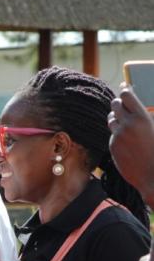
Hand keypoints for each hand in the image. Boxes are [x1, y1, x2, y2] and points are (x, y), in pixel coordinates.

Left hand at [110, 86, 153, 206]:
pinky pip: (113, 133)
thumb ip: (147, 117)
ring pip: (112, 118)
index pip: (127, 95)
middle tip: (124, 102)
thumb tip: (143, 109)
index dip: (125, 89)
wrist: (153, 175)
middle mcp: (127, 124)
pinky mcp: (112, 146)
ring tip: (126, 118)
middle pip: (115, 104)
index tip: (125, 85)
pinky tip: (127, 137)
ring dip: (117, 116)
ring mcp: (118, 135)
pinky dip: (118, 131)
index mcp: (142, 118)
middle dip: (119, 102)